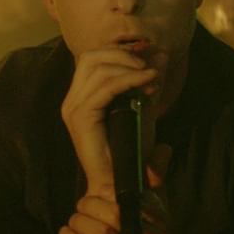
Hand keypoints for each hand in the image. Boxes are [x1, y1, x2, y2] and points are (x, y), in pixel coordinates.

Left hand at [59, 145, 172, 233]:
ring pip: (101, 233)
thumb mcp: (153, 206)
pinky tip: (65, 232)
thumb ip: (155, 176)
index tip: (100, 189)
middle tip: (81, 205)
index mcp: (159, 217)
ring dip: (80, 222)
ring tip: (73, 220)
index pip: (136, 195)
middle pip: (115, 214)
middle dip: (91, 205)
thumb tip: (163, 148)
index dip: (111, 190)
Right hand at [61, 47, 158, 188]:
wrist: (121, 183)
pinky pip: (107, 87)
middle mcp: (72, 99)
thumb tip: (160, 54)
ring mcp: (74, 108)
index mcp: (81, 96)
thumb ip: (149, 82)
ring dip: (129, 66)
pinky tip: (149, 82)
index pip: (92, 58)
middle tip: (148, 63)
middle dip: (122, 54)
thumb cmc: (131, 150)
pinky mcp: (81, 117)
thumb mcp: (143, 108)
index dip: (119, 50)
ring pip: (98, 68)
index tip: (146, 54)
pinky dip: (130, 79)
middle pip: (91, 56)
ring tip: (151, 75)